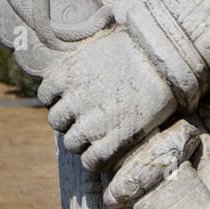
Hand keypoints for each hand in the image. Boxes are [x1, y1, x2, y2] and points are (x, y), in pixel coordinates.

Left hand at [37, 29, 176, 172]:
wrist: (164, 60)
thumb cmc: (135, 48)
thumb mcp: (98, 47)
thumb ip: (79, 64)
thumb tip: (73, 72)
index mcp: (66, 74)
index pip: (46, 95)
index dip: (60, 98)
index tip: (74, 98)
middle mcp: (73, 100)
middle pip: (56, 121)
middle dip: (70, 120)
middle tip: (90, 115)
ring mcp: (91, 123)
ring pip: (72, 143)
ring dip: (83, 140)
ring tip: (101, 132)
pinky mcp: (112, 141)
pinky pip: (91, 161)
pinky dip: (96, 159)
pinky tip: (108, 149)